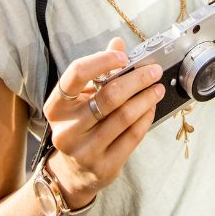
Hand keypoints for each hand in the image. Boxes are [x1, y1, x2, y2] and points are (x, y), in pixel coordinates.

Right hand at [42, 36, 163, 208]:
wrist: (73, 172)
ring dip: (146, 98)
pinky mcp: (104, 166)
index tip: (123, 56)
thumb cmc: (80, 126)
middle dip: (136, 79)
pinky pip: (132, 136)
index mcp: (57, 106)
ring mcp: (85, 150)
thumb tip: (117, 43)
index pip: (76, 74)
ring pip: (123, 117)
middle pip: (108, 96)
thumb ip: (98, 71)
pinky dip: (146, 118)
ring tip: (157, 87)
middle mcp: (67, 129)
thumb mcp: (81, 98)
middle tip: (153, 71)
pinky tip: (151, 107)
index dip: (102, 61)